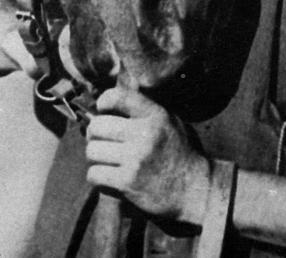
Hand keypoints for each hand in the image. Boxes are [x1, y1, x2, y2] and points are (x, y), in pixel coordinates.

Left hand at [85, 82, 210, 224]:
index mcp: (155, 115)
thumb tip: (109, 101)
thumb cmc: (178, 152)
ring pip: (92, 151)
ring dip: (95, 156)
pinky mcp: (128, 183)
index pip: (117, 96)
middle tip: (100, 138)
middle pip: (98, 125)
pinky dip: (96, 175)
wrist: (193, 188)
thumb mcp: (169, 120)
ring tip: (104, 158)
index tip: (102, 109)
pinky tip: (107, 175)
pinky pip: (94, 174)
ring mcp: (135, 160)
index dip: (103, 101)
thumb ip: (144, 108)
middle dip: (94, 132)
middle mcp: (144, 134)